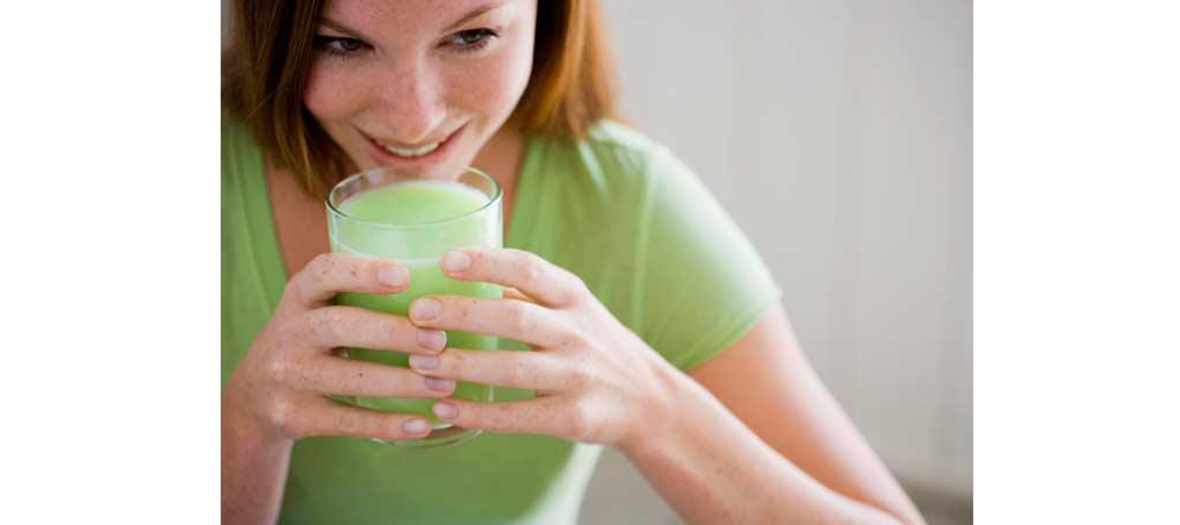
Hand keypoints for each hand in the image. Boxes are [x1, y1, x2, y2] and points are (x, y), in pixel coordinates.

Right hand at [223, 253, 455, 443]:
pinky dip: (386, 424)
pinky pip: (345, 421)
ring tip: (445, 383)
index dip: (362, 272)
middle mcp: (288, 332)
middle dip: (393, 333)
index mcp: (299, 295)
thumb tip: (447, 281)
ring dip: (402, 382)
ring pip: (349, 378)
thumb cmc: (313, 339)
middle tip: (440, 340)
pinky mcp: (292, 416)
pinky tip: (422, 424)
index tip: (404, 276)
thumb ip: (360, 292)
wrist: (255, 395)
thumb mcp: (318, 307)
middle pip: (340, 326)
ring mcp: (287, 376)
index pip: (323, 273)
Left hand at [405, 248, 676, 446]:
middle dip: (461, 313)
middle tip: (417, 313)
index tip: (444, 261)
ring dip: (462, 366)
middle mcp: (578, 332)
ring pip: (513, 368)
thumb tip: (454, 267)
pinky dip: (478, 414)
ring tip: (418, 364)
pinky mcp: (574, 417)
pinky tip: (443, 410)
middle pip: (514, 316)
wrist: (649, 400)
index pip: (528, 268)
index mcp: (573, 297)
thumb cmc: (591, 345)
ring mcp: (578, 375)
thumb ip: (524, 292)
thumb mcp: (571, 308)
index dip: (486, 262)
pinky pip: (519, 416)